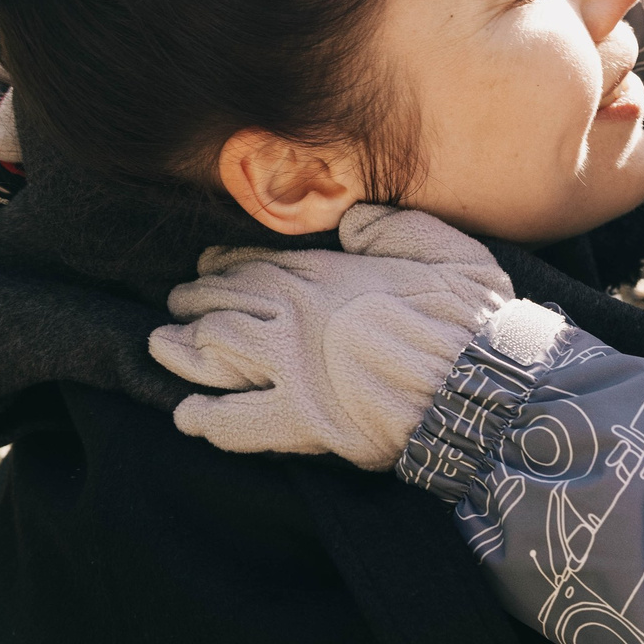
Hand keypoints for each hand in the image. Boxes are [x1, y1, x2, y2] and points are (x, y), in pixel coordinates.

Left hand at [149, 205, 528, 467]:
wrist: (481, 383)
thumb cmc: (470, 316)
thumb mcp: (442, 246)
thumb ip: (389, 227)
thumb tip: (351, 221)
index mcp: (327, 274)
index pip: (256, 264)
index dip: (224, 266)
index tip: (206, 267)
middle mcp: (297, 315)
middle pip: (224, 302)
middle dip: (193, 301)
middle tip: (177, 304)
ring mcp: (293, 368)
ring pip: (214, 351)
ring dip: (181, 348)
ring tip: (162, 345)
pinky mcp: (301, 420)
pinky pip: (235, 421)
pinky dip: (205, 418)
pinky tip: (187, 416)